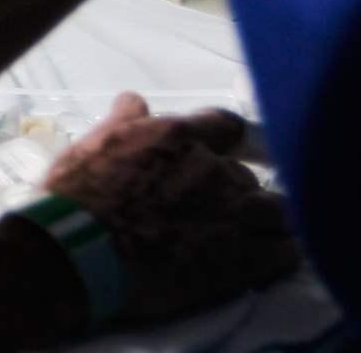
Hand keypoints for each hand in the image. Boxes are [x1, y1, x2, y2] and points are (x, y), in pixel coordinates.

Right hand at [44, 92, 300, 325]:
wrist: (77, 253)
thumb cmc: (76, 198)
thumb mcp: (89, 147)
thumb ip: (121, 122)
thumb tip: (135, 101)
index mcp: (179, 138)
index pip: (228, 126)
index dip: (229, 144)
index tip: (226, 156)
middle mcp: (214, 170)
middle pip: (249, 177)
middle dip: (237, 192)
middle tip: (216, 212)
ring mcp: (233, 214)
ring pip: (279, 212)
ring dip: (267, 223)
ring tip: (252, 239)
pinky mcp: (243, 260)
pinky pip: (285, 252)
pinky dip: (278, 255)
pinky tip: (265, 260)